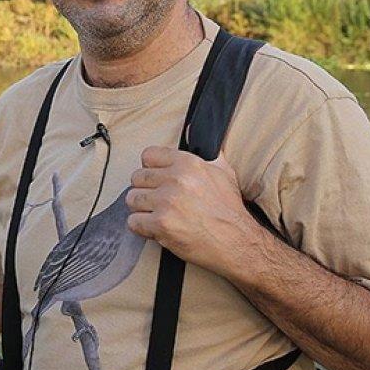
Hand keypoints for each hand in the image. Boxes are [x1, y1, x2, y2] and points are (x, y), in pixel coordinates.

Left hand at [125, 147, 259, 276]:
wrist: (236, 242)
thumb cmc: (229, 209)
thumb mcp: (223, 171)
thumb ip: (206, 150)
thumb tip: (191, 128)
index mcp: (187, 163)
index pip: (148, 155)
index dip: (151, 169)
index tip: (158, 181)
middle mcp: (175, 179)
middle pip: (137, 178)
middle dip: (145, 191)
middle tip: (158, 202)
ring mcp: (166, 201)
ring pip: (132, 199)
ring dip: (141, 209)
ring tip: (158, 215)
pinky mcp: (161, 224)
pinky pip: (133, 222)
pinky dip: (142, 228)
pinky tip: (157, 229)